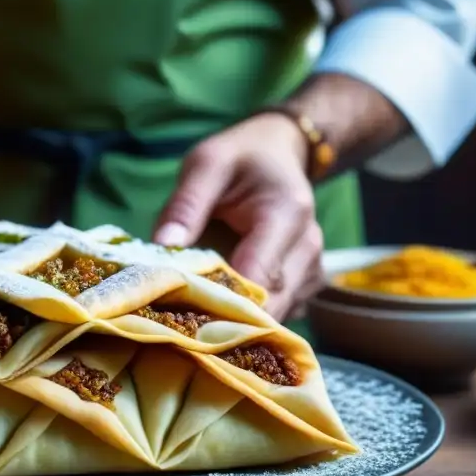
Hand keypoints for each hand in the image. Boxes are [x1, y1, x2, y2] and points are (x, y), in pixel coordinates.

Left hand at [154, 113, 325, 320]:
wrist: (280, 154)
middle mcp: (308, 248)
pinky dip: (248, 318)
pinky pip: (277, 314)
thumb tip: (164, 246)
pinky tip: (218, 308)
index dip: (221, 303)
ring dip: (235, 322)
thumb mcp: (206, 163)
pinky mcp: (305, 286)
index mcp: (286, 214)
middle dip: (224, 319)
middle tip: (179, 322)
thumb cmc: (240, 158)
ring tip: (195, 314)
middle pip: (268, 306)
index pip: (258, 277)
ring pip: (273, 316)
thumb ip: (187, 204)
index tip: (182, 315)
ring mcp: (311, 270)